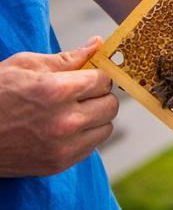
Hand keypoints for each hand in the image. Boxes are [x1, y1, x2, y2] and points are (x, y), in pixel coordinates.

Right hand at [0, 37, 118, 176]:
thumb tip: (98, 44)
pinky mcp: (56, 165)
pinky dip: (85, 137)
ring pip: (106, 128)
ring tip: (73, 111)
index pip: (103, 80)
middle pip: (111, 105)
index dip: (96, 75)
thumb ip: (67, 58)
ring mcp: (61, 147)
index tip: (87, 76)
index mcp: (56, 91)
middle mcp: (64, 121)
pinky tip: (65, 129)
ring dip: (96, 118)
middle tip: (82, 93)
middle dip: (99, 95)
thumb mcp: (24, 65)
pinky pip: (91, 147)